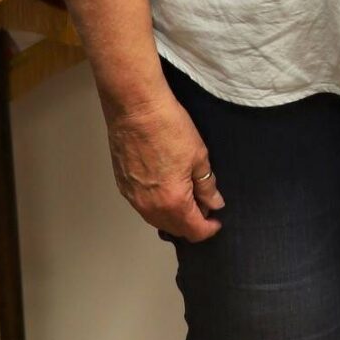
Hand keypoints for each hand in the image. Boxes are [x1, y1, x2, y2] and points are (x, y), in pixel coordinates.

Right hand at [103, 88, 225, 240]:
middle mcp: (150, 207)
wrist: (135, 109)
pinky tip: (165, 188)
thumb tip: (214, 203)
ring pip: (157, 219)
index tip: (216, 220)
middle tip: (203, 206)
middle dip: (191, 223)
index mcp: (173, 202)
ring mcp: (133, 198)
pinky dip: (157, 204)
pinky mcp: (122, 186)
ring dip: (173, 215)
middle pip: (174, 229)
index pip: (194, 231)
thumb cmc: (169, 128)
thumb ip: (207, 186)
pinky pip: (143, 206)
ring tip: (186, 197)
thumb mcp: (199, 157)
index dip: (209, 229)